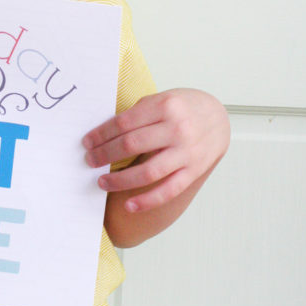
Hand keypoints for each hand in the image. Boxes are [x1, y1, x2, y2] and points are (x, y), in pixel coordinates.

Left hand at [83, 88, 229, 217]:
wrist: (218, 118)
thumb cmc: (183, 108)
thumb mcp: (162, 100)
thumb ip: (138, 114)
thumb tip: (104, 135)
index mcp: (165, 106)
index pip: (123, 123)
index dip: (101, 135)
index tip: (87, 142)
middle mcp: (177, 129)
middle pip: (131, 145)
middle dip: (104, 155)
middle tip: (90, 161)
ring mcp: (187, 152)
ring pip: (147, 172)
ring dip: (120, 180)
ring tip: (102, 182)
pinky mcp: (194, 171)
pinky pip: (168, 190)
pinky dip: (147, 201)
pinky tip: (130, 205)